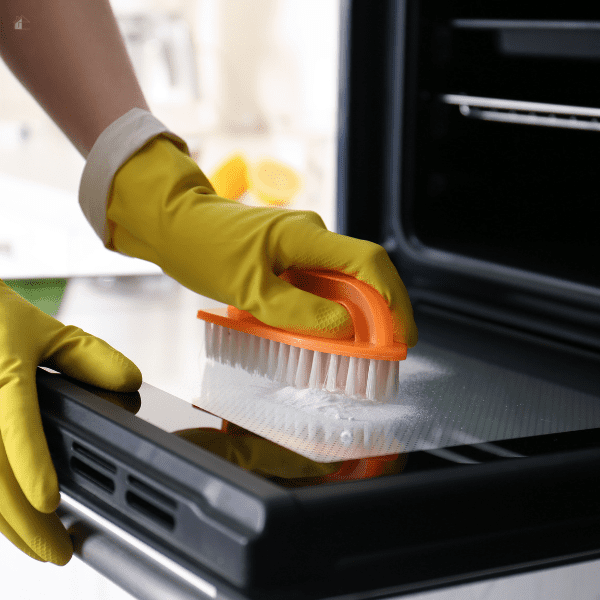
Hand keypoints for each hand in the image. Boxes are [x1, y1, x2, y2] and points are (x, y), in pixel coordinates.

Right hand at [0, 280, 141, 563]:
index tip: (50, 500)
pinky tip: (12, 522)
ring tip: (40, 547)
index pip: (15, 422)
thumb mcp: (47, 330)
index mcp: (3, 372)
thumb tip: (130, 382)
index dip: (31, 462)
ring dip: (5, 524)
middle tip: (57, 550)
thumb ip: (88, 356)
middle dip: (22, 521)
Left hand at [107, 135, 416, 346]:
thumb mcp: (250, 290)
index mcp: (307, 237)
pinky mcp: (290, 258)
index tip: (402, 334)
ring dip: (354, 315)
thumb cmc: (205, 247)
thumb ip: (299, 312)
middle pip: (364, 274)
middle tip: (383, 352)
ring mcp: (302, 247)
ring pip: (342, 282)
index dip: (394, 298)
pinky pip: (321, 285)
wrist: (175, 225)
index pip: (369, 262)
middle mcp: (312, 238)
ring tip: (356, 351)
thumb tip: (344, 329)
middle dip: (380, 313)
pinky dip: (329, 311)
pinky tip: (324, 333)